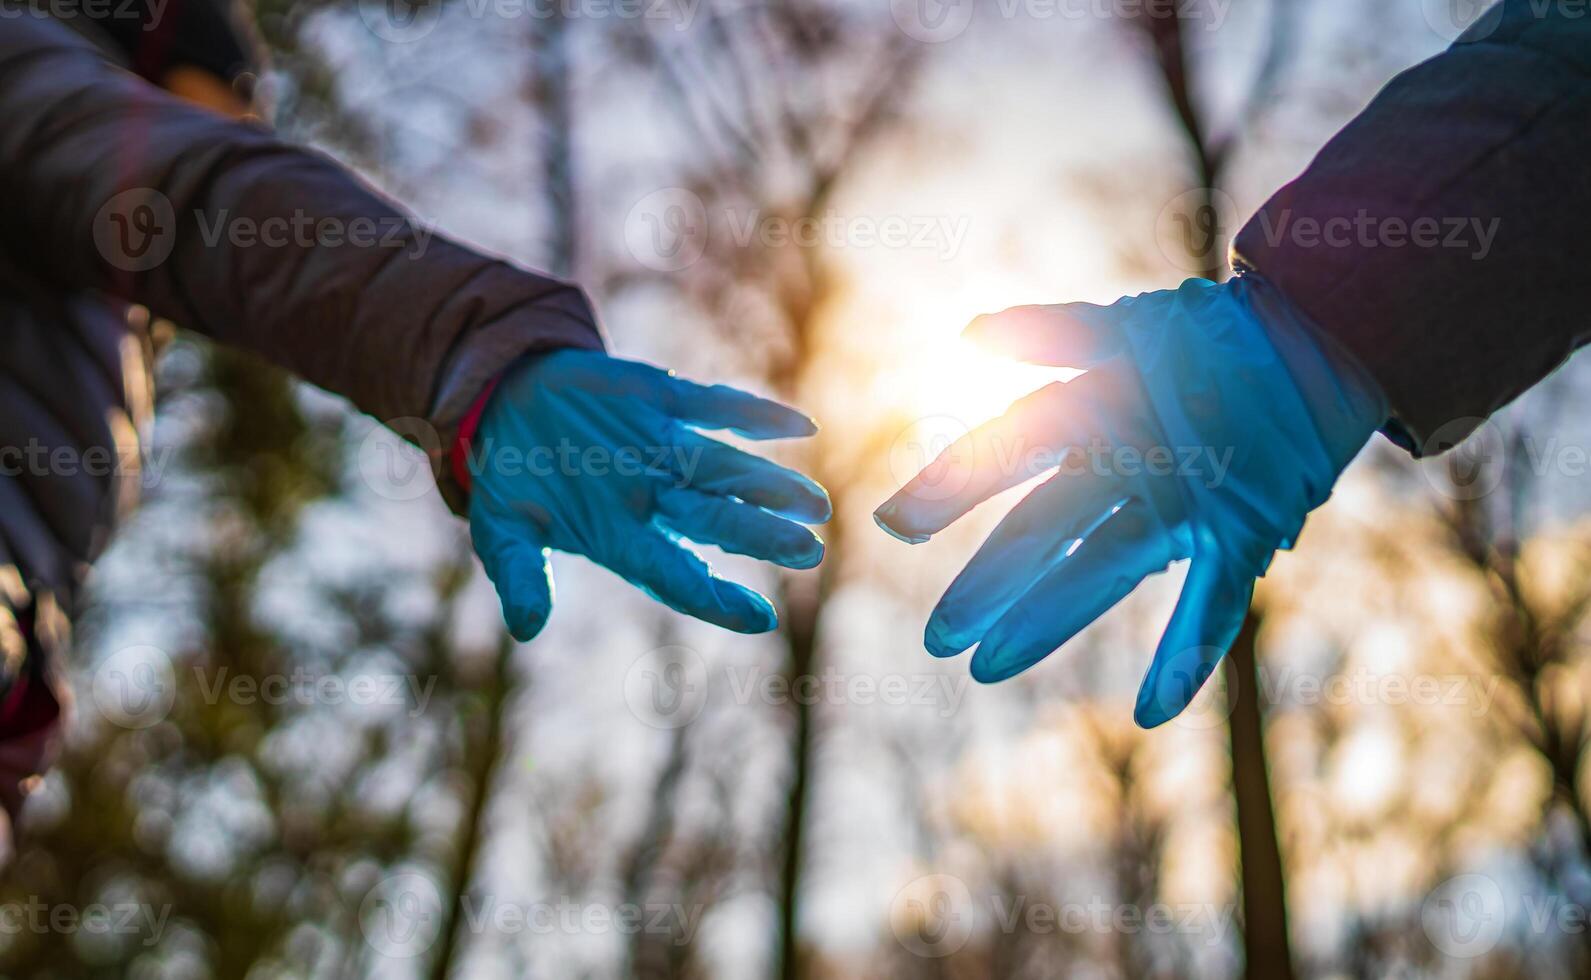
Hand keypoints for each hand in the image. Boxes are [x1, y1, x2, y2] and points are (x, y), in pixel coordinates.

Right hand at [468, 350, 829, 639]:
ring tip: (814, 504)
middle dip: (760, 536)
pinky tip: (800, 424)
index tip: (760, 618)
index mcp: (618, 536)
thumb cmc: (509, 479)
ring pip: (725, 469)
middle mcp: (651, 497)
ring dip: (769, 485)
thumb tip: (526, 628)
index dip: (714, 598)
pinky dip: (755, 413)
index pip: (673, 574)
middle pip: (715, 521)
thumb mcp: (500, 530)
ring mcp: (661, 448)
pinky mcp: (660, 400)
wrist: (505, 403)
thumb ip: (518, 575)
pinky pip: (716, 407)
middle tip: (811, 551)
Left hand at [874, 277, 1385, 726]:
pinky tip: (1150, 714)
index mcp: (1098, 405)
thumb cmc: (1211, 338)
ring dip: (1046, 621)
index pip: (1007, 447)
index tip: (886, 525)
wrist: (1323, 340)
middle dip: (986, 581)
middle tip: (935, 636)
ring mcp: (1188, 499)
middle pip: (1044, 523)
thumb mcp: (1127, 327)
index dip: (947, 484)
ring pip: (1105, 568)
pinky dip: (1187, 659)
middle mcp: (1134, 455)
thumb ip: (1048, 335)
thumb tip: (969, 330)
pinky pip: (1213, 606)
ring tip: (984, 669)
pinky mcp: (1243, 533)